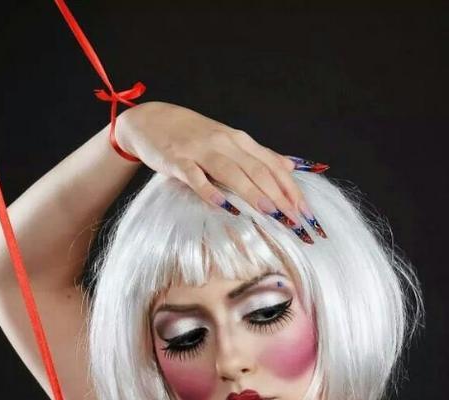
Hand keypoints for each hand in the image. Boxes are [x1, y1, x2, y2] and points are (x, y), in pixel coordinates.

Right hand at [116, 101, 318, 228]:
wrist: (151, 120)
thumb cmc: (192, 135)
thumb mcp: (228, 141)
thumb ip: (257, 155)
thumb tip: (289, 167)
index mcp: (240, 141)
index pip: (273, 166)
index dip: (292, 189)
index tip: (306, 213)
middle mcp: (224, 143)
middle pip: (258, 170)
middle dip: (280, 197)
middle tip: (296, 221)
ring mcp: (201, 151)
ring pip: (233, 173)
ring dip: (253, 193)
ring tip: (271, 212)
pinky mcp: (178, 161)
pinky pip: (196, 177)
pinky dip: (210, 191)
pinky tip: (223, 206)